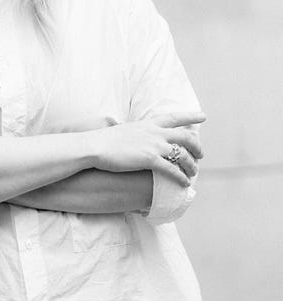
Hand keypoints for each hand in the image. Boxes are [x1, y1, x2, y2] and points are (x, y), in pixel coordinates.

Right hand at [90, 111, 205, 186]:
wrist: (96, 146)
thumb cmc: (106, 140)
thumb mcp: (127, 130)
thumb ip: (138, 133)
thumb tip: (139, 136)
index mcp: (149, 123)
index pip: (175, 117)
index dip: (191, 116)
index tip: (204, 116)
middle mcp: (155, 132)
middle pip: (185, 137)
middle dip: (196, 146)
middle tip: (201, 154)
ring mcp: (154, 145)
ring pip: (182, 155)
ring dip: (191, 165)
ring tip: (193, 173)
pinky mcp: (149, 159)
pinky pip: (172, 170)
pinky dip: (181, 177)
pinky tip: (185, 183)